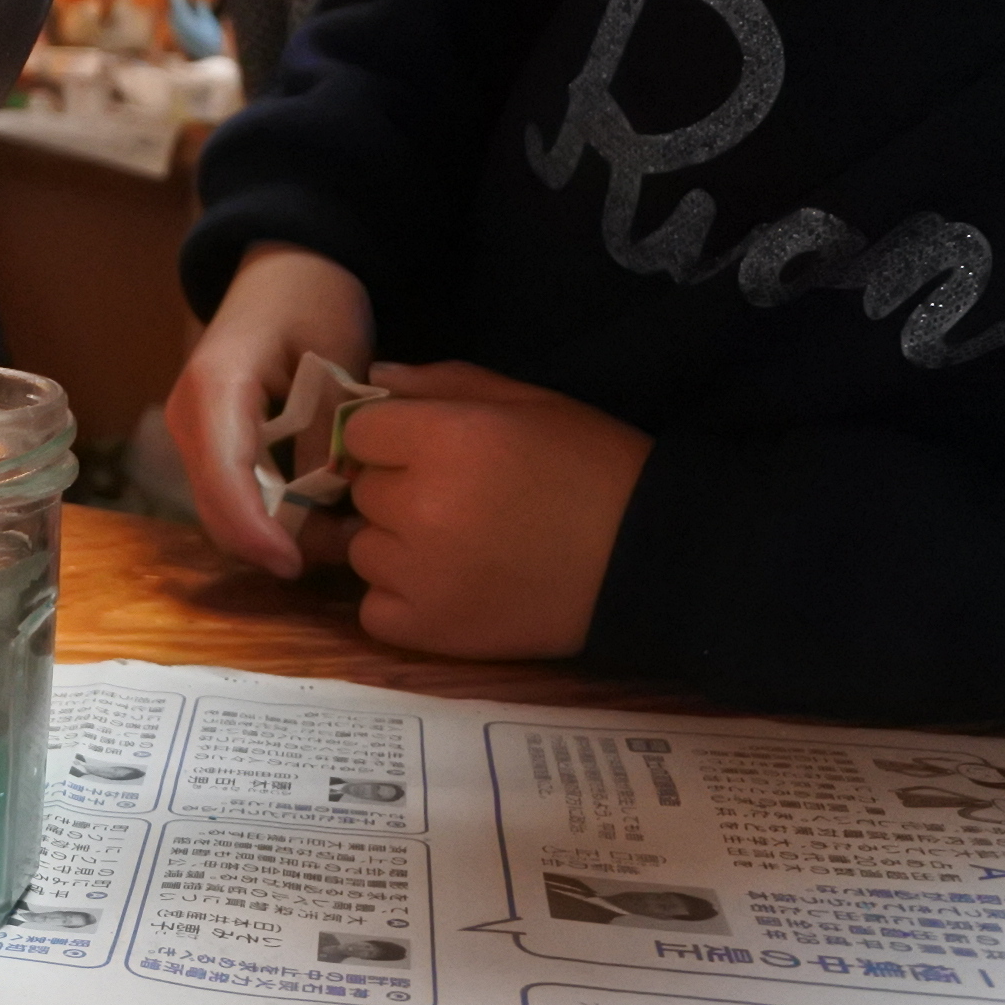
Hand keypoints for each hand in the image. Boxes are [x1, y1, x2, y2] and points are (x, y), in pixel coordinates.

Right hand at [166, 242, 373, 578]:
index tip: (294, 564)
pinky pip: (237, 501)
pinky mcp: (211, 452)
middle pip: (219, 510)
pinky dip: (279, 518)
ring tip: (347, 531)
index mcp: (214, 388)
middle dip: (276, 543)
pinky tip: (328, 514)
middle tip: (348, 548)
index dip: (256, 532)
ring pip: (227, 515)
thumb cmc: (313, 299)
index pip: (224, 479)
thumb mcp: (335, 356)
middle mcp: (189, 420)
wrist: (286, 274)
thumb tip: (327, 498)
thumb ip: (326, 427)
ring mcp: (194, 439)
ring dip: (282, 535)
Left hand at [333, 362, 653, 658]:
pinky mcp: (425, 629)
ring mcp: (417, 574)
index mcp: (444, 441)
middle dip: (398, 490)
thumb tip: (374, 375)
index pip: (358, 433)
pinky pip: (373, 609)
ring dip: (396, 547)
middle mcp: (419, 507)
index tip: (425, 450)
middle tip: (457, 501)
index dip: (389, 438)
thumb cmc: (591, 467)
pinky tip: (447, 588)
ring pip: (364, 550)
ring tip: (458, 547)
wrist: (645, 558)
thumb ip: (442, 384)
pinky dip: (400, 600)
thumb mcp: (526, 403)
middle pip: (363, 492)